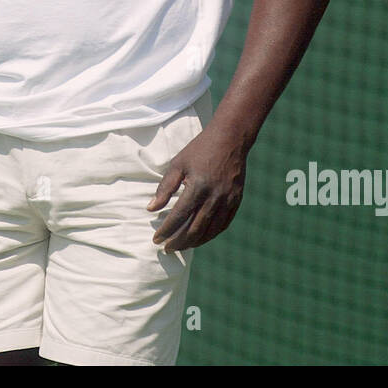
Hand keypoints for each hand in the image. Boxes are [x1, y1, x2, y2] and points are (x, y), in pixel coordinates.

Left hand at [148, 123, 248, 252]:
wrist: (230, 139)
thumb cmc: (200, 149)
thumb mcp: (178, 164)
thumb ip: (165, 188)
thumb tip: (151, 208)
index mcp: (197, 187)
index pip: (178, 217)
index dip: (166, 231)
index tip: (156, 239)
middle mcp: (214, 197)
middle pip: (194, 229)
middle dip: (179, 242)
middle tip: (167, 248)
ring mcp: (227, 200)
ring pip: (210, 231)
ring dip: (194, 242)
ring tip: (181, 246)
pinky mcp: (236, 200)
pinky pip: (223, 224)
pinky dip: (211, 234)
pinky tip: (201, 237)